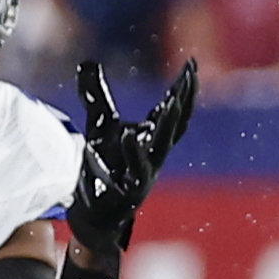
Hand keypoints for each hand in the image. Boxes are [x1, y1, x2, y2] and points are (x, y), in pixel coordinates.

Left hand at [64, 58, 197, 259]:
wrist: (93, 214)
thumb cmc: (102, 169)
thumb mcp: (98, 127)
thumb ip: (96, 97)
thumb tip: (87, 63)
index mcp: (152, 140)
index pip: (174, 112)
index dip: (184, 89)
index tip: (191, 65)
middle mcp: (154, 157)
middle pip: (176, 126)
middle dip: (185, 100)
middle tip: (189, 75)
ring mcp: (144, 176)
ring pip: (160, 149)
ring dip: (167, 126)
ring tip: (170, 101)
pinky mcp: (128, 192)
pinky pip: (132, 173)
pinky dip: (127, 155)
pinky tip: (122, 135)